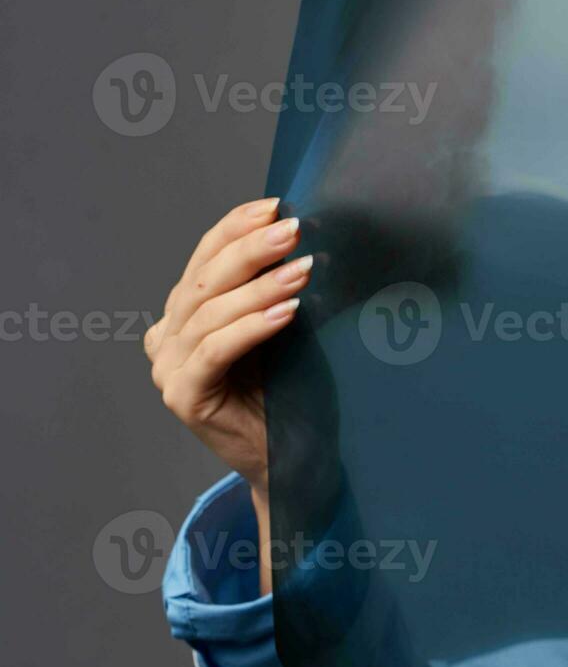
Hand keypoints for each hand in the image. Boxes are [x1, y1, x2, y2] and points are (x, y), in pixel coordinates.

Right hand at [144, 197, 310, 501]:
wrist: (293, 462)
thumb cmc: (291, 394)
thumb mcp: (278, 332)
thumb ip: (269, 291)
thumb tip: (296, 234)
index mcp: (182, 317)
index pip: (204, 259)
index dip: (235, 228)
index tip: (275, 205)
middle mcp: (166, 340)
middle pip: (204, 280)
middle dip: (250, 249)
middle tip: (292, 229)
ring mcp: (168, 370)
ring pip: (210, 314)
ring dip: (260, 287)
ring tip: (301, 269)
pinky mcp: (183, 398)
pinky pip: (215, 351)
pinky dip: (252, 327)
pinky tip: (287, 312)